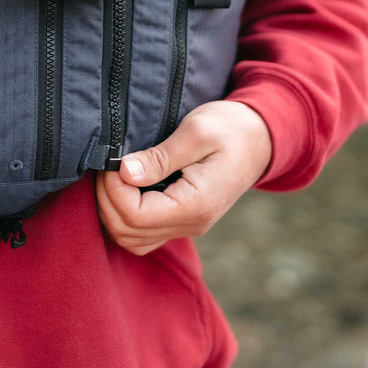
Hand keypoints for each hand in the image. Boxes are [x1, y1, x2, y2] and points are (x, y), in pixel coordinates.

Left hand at [95, 100, 272, 255]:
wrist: (260, 137)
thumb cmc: (230, 127)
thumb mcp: (196, 132)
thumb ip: (160, 157)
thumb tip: (125, 172)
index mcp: (196, 204)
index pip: (135, 215)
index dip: (113, 188)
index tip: (113, 159)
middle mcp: (191, 224)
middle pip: (127, 231)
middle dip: (107, 198)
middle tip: (107, 164)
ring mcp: (186, 225)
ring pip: (131, 239)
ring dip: (111, 209)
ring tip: (113, 174)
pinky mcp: (181, 219)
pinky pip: (142, 233)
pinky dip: (123, 215)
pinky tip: (124, 185)